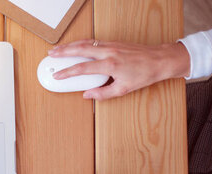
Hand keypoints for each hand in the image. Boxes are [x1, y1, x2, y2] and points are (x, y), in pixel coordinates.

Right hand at [48, 39, 189, 99]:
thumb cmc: (144, 74)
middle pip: (80, 49)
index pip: (82, 68)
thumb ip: (103, 93)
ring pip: (85, 42)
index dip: (67, 72)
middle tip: (51, 54)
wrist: (160, 60)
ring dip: (70, 45)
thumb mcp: (123, 90)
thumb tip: (88, 95)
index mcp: (109, 65)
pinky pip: (93, 41)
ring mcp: (111, 45)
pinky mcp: (114, 42)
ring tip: (58, 48)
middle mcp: (108, 52)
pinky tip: (75, 45)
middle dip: (63, 52)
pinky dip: (81, 42)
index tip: (57, 75)